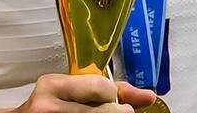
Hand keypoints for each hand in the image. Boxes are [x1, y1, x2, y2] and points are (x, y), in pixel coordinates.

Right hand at [0, 74, 150, 112]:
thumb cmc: (50, 109)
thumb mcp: (73, 92)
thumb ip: (111, 91)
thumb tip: (148, 96)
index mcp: (52, 86)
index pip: (100, 87)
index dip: (110, 95)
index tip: (105, 98)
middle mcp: (48, 107)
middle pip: (106, 111)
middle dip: (115, 112)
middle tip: (110, 111)